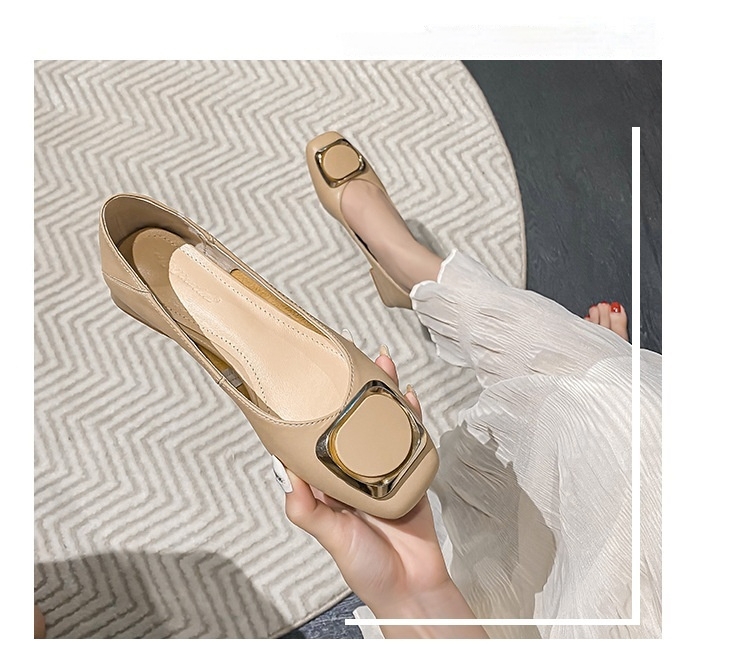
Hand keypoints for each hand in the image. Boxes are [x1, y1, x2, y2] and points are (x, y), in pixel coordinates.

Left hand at [280, 349, 487, 637]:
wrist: (413, 587)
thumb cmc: (368, 567)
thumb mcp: (331, 536)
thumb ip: (307, 508)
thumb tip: (284, 472)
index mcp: (331, 484)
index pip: (318, 437)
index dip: (314, 409)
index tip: (309, 379)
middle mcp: (356, 472)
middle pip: (353, 420)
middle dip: (353, 389)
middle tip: (352, 357)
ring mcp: (386, 471)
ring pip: (382, 423)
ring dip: (383, 394)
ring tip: (381, 365)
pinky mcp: (412, 475)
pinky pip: (411, 440)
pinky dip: (412, 418)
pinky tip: (410, 398)